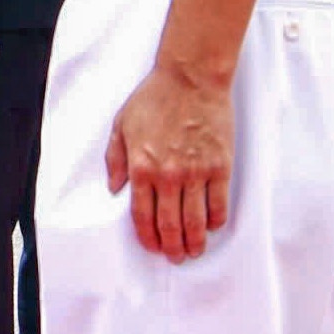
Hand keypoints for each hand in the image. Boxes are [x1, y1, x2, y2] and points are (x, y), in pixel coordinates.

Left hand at [104, 65, 233, 262]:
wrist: (191, 76)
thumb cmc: (156, 96)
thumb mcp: (122, 123)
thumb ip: (115, 158)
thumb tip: (114, 188)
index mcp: (141, 168)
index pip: (143, 217)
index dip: (148, 238)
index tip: (153, 248)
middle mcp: (168, 175)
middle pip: (170, 226)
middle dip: (172, 248)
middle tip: (176, 258)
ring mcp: (196, 172)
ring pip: (195, 222)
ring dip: (194, 243)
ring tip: (194, 251)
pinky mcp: (219, 165)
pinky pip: (219, 203)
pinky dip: (215, 220)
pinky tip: (212, 225)